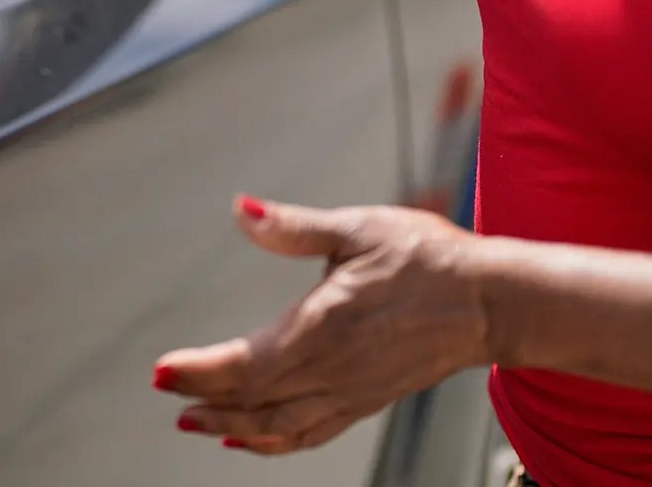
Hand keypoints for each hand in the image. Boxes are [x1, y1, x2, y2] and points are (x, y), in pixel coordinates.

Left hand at [153, 199, 491, 455]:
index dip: (198, 373)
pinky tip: (251, 437)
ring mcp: (351, 393)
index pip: (244, 365)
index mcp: (323, 328)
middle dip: (203, 401)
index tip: (161, 372)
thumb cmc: (428, 258)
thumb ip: (293, 228)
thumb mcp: (358, 228)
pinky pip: (310, 432)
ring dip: (231, 427)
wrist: (490, 301)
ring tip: (195, 423)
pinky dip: (273, 441)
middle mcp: (332, 372)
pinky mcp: (366, 401)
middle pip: (252, 402)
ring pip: (278, 426)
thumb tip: (240, 211)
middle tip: (166, 392)